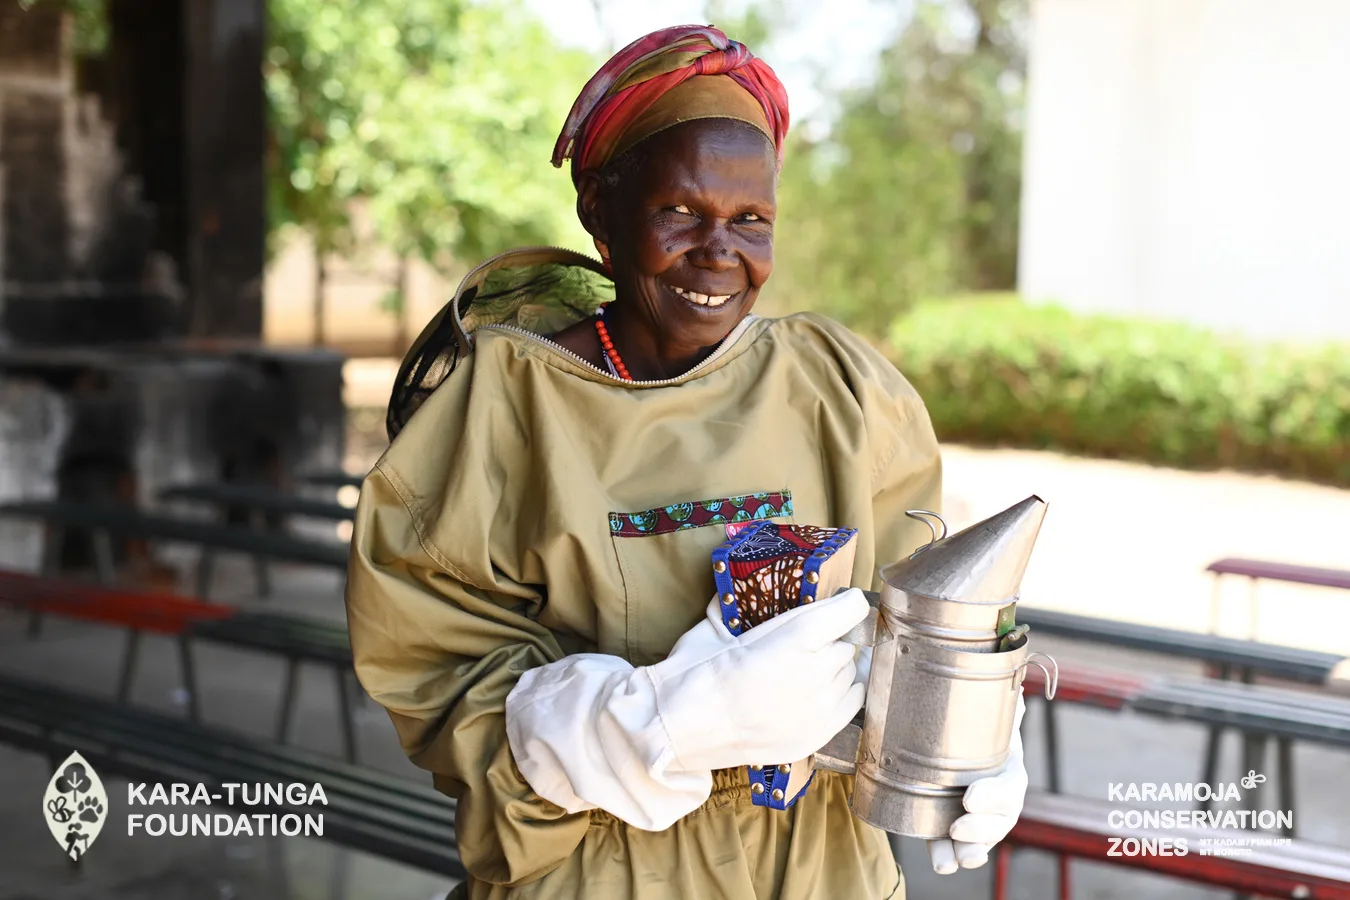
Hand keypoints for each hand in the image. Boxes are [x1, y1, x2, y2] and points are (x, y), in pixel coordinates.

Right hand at [503, 588, 868, 831]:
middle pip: (849, 645)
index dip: (847, 605)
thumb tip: (750, 588)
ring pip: (852, 675)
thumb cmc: (696, 671)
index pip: (850, 610)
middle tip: (807, 644)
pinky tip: (817, 693)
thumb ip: (748, 607)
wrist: (680, 727)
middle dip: (832, 640)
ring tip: (806, 671)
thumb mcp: (721, 626)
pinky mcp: (818, 735)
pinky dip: (841, 695)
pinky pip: (852, 705)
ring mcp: (820, 709)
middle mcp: (817, 672)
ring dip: (836, 669)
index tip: (841, 605)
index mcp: (795, 639)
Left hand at [928, 691, 1027, 873]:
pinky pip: (961, 850)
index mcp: (1008, 773)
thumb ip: (998, 711)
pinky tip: (945, 862)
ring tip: (955, 857)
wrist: (963, 754)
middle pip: (998, 821)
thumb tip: (1015, 691)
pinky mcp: (960, 833)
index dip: (991, 796)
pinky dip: (953, 858)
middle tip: (956, 826)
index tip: (969, 799)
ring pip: (983, 841)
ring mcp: (983, 821)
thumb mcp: (986, 723)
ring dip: (970, 850)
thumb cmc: (977, 736)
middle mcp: (1000, 802)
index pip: (1007, 788)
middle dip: (980, 828)